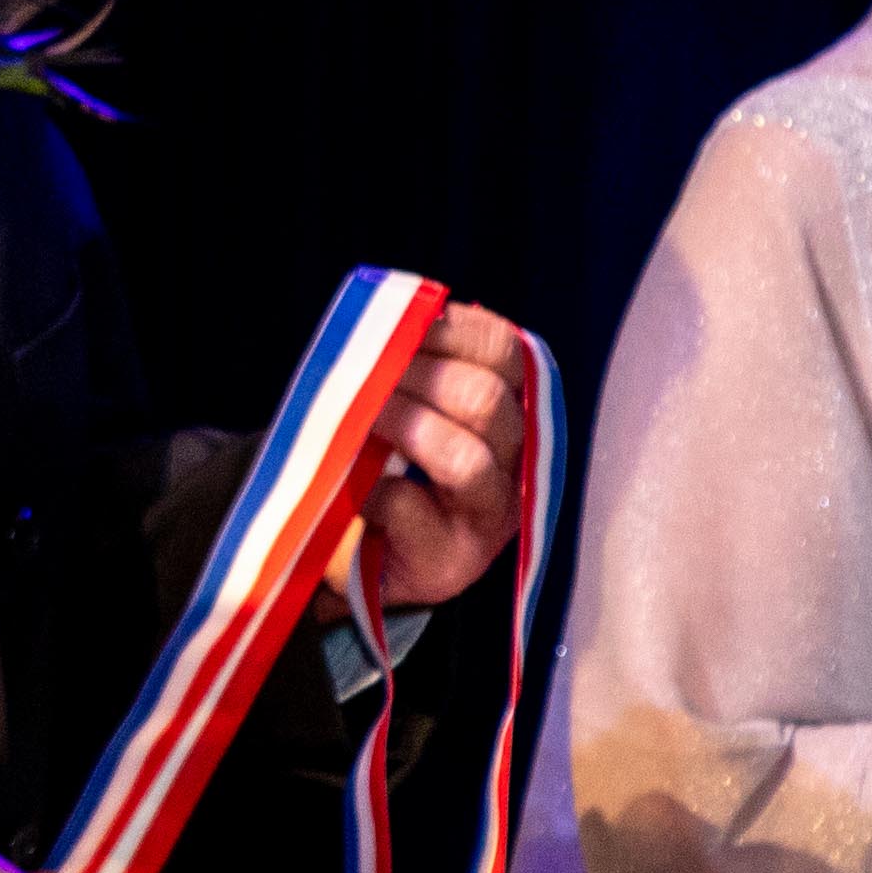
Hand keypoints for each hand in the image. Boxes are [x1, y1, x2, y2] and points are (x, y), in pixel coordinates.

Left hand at [357, 302, 534, 613]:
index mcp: (509, 414)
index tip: (400, 325)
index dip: (452, 329)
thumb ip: (417, 362)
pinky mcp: (449, 562)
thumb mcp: (407, 406)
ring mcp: (487, 519)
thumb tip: (406, 310)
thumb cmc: (384, 466)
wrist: (357, 555)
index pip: (506, 353)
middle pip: (488, 401)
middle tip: (367, 375)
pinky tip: (357, 489)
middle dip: (417, 375)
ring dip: (402, 425)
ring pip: (465, 459)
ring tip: (360, 420)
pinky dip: (375, 491)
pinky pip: (412, 510)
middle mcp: (514, 466)